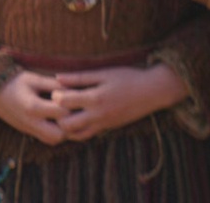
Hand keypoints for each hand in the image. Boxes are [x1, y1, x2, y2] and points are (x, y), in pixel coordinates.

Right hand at [0, 71, 69, 144]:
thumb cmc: (16, 82)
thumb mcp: (35, 79)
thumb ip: (55, 84)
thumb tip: (76, 88)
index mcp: (33, 107)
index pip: (62, 113)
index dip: (74, 106)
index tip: (76, 97)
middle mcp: (31, 122)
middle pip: (59, 135)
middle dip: (71, 125)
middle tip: (75, 111)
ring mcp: (29, 129)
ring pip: (54, 140)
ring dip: (64, 131)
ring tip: (68, 115)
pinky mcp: (28, 132)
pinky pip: (47, 139)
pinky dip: (57, 133)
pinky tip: (60, 120)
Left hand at [51, 64, 186, 141]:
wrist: (153, 91)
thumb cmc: (129, 78)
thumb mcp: (105, 73)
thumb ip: (80, 77)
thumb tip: (57, 77)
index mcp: (95, 98)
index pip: (64, 101)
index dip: (55, 96)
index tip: (56, 90)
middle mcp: (97, 114)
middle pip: (66, 123)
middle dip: (57, 116)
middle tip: (57, 106)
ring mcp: (103, 124)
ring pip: (75, 134)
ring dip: (66, 127)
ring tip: (65, 115)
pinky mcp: (108, 128)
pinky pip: (86, 136)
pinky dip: (77, 132)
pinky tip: (76, 120)